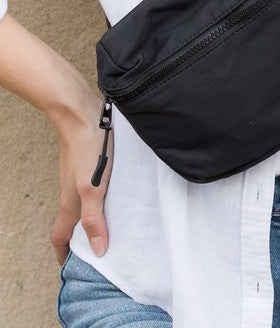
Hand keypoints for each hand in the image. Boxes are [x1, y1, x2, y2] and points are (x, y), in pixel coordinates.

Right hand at [49, 95, 113, 264]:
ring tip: (113, 227)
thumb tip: (98, 249)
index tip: (72, 267)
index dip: (64, 254)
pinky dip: (101, 199)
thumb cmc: (87, 149)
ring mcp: (79, 177)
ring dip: (93, 219)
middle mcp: (71, 192)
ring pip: (82, 205)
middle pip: (72, 223)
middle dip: (81, 240)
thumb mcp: (93, 188)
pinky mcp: (89, 163)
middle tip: (99, 251)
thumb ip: (95, 218)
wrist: (82, 114)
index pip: (60, 236)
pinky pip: (92, 188)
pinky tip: (118, 196)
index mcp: (70, 203)